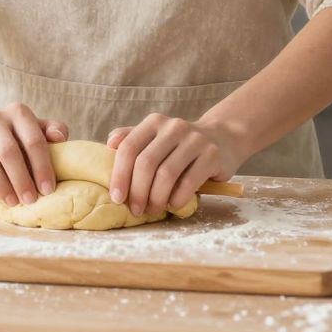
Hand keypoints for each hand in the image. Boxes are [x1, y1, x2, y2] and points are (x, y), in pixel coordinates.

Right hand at [0, 104, 68, 206]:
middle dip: (21, 180)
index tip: (47, 189)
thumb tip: (61, 138)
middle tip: (30, 200)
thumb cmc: (10, 131)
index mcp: (18, 113)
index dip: (41, 166)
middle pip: (8, 152)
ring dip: (2, 186)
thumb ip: (52, 130)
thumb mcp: (32, 126)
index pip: (33, 139)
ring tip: (12, 202)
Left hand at [106, 114, 244, 215]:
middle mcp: (173, 127)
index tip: (116, 198)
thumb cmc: (180, 144)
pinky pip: (189, 182)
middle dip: (137, 191)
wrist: (223, 138)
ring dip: (156, 198)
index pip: (129, 148)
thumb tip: (108, 145)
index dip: (119, 175)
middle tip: (135, 209)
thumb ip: (132, 138)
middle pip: (146, 163)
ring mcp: (195, 140)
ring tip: (153, 210)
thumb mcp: (156, 136)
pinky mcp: (212, 155)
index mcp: (154, 122)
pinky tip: (173, 205)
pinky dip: (177, 198)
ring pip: (166, 174)